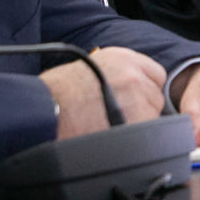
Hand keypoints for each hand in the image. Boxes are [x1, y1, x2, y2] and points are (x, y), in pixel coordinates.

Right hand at [38, 46, 166, 138]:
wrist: (43, 112)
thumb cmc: (55, 93)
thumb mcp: (88, 66)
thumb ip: (114, 74)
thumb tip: (125, 87)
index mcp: (123, 58)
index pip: (155, 74)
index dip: (144, 89)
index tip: (134, 99)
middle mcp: (133, 75)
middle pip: (155, 97)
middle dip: (142, 108)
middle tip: (117, 118)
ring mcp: (137, 99)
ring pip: (152, 118)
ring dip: (137, 125)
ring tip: (109, 128)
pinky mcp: (136, 123)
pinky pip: (146, 136)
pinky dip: (134, 141)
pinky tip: (113, 140)